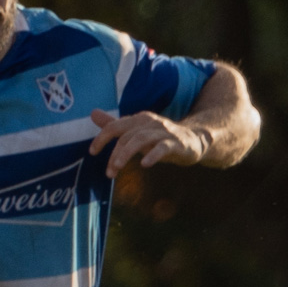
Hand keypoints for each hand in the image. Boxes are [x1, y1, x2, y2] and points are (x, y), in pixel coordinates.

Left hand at [89, 108, 207, 177]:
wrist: (195, 139)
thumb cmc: (162, 137)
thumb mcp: (137, 131)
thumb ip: (115, 125)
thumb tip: (93, 114)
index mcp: (138, 119)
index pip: (114, 127)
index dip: (101, 139)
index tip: (92, 152)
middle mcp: (149, 122)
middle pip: (126, 136)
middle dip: (114, 154)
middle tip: (109, 173)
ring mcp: (163, 132)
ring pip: (140, 140)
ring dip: (126, 153)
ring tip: (117, 167)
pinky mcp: (176, 143)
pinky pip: (162, 148)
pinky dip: (152, 155)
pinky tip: (145, 164)